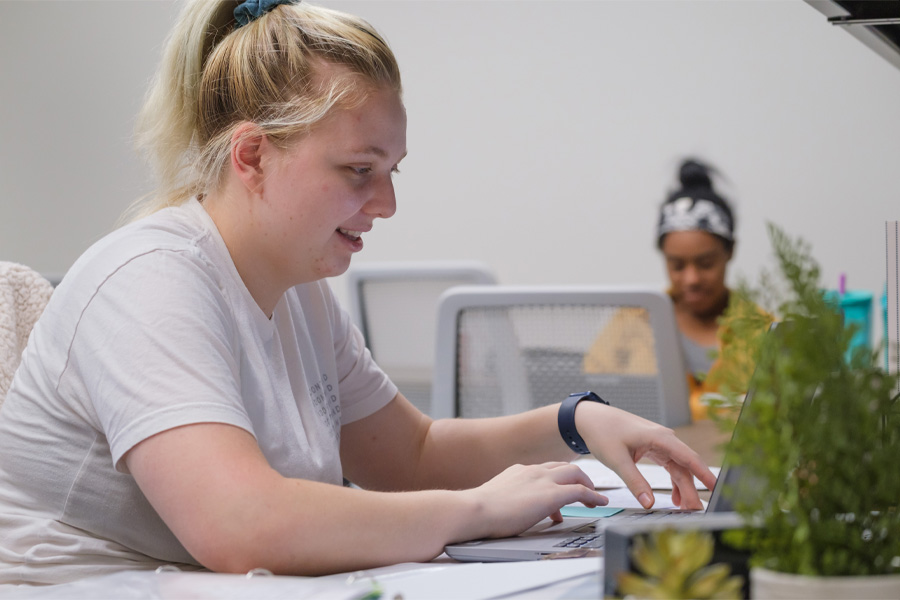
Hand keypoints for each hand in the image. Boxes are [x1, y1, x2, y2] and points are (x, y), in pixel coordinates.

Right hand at [460, 462, 607, 540]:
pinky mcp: (551, 495)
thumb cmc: (480, 511)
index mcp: (519, 471)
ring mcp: (543, 481)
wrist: (475, 510)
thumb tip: (518, 513)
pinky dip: (593, 496)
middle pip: (564, 467)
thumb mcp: (497, 501)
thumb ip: (512, 502)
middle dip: (578, 477)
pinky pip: (580, 491)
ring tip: (596, 497)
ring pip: (575, 474)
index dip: (556, 480)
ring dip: (588, 484)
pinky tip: (599, 503)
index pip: (545, 471)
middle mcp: (533, 471)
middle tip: (585, 488)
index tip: (560, 493)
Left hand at [574, 403, 716, 509]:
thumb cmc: (603, 432)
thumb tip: (649, 504)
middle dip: (692, 490)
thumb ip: (635, 482)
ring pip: (678, 468)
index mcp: (659, 438)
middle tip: (695, 512)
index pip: (689, 458)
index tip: (717, 489)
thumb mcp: (617, 460)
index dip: (705, 474)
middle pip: (685, 468)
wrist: (590, 418)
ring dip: (683, 488)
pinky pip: (670, 466)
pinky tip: (674, 497)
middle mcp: (664, 439)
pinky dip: (673, 482)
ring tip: (685, 509)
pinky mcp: (653, 448)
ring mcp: (659, 443)